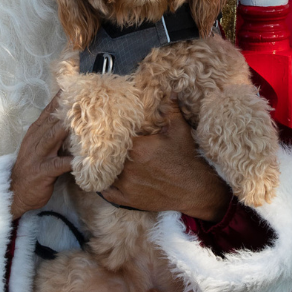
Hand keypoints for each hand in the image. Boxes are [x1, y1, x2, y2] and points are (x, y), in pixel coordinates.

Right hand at [11, 93, 73, 217]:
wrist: (15, 191)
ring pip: (53, 137)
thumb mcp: (40, 147)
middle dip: (67, 108)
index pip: (49, 111)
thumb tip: (73, 121)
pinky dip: (71, 161)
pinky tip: (83, 159)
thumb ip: (54, 134)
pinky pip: (59, 164)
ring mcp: (38, 155)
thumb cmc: (32, 168)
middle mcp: (36, 140)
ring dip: (67, 128)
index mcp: (36, 132)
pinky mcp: (43, 171)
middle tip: (83, 96)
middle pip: (52, 120)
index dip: (61, 98)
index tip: (75, 85)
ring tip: (82, 119)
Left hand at [99, 99, 231, 220]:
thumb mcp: (179, 131)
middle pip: (104, 155)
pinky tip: (102, 177)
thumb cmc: (186, 159)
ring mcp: (125, 185)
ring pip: (102, 173)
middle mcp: (128, 167)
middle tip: (96, 146)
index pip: (112, 138)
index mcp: (137, 148)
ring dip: (100, 167)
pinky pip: (105, 192)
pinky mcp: (126, 199)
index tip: (107, 132)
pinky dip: (102, 185)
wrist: (195, 189)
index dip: (108, 135)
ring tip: (96, 160)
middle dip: (102, 150)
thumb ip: (171, 110)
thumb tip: (170, 91)